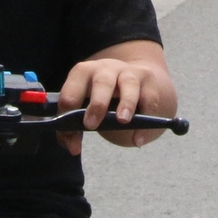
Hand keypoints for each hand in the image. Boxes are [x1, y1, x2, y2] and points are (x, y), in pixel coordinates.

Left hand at [56, 40, 174, 156]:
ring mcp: (128, 72)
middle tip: (91, 125)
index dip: (68, 111)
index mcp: (82, 73)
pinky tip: (137, 140)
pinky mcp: (147, 79)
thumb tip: (74, 149)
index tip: (71, 133)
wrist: (127, 81)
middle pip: (102, 82)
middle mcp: (105, 69)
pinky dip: (146, 119)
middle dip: (97, 104)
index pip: (71, 90)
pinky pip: (149, 99)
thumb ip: (73, 131)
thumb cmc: (98, 98)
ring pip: (129, 84)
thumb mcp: (83, 109)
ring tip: (123, 122)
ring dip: (126, 103)